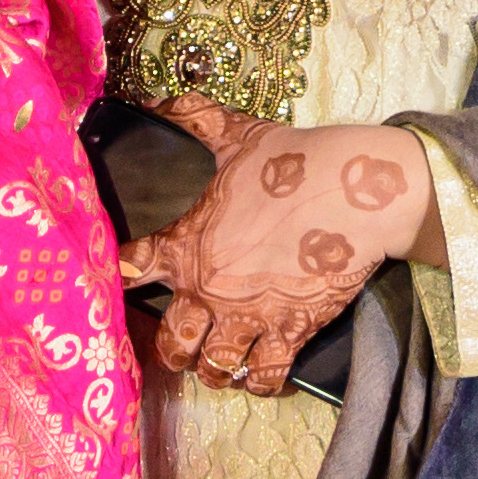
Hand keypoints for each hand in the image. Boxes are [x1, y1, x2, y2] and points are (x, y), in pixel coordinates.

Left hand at [120, 95, 430, 394]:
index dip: (122, 277)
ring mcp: (250, 316)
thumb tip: (157, 98)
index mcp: (187, 245)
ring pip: (214, 367)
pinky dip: (259, 380)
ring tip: (217, 363)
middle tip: (182, 342)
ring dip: (212, 368)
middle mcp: (210, 289)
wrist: (354, 192)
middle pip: (172, 342)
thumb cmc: (292, 161)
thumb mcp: (234, 132)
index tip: (126, 280)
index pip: (131, 270)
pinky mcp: (291, 330)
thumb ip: (191, 118)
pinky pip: (265, 374)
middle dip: (173, 348)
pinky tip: (257, 373)